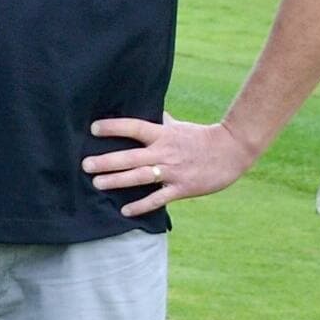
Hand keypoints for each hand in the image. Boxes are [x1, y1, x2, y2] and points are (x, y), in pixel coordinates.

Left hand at [84, 112, 258, 216]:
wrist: (233, 150)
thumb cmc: (203, 137)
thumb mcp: (180, 126)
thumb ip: (162, 121)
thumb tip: (148, 109)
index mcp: (163, 134)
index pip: (134, 127)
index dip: (114, 127)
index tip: (93, 129)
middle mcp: (165, 152)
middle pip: (131, 156)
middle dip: (107, 161)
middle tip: (85, 164)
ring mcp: (173, 171)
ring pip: (140, 177)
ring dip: (117, 181)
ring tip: (97, 183)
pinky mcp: (182, 188)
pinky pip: (158, 198)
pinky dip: (141, 205)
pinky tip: (125, 211)